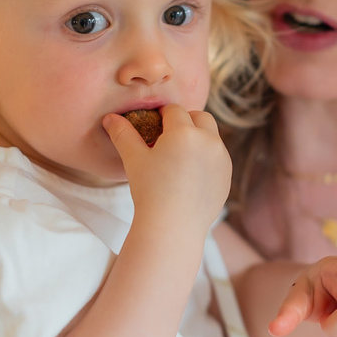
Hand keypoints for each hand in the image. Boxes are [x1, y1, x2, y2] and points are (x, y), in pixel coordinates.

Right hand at [103, 104, 230, 233]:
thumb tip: (110, 118)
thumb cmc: (150, 191)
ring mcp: (221, 158)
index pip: (174, 110)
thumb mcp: (134, 159)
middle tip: (169, 136)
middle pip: (200, 117)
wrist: (173, 226)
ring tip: (180, 155)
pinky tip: (191, 173)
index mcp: (184, 132)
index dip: (162, 114)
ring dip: (199, 137)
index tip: (154, 123)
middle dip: (186, 120)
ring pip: (212, 136)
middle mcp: (208, 140)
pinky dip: (207, 157)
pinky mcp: (227, 175)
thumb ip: (123, 134)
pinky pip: (218, 157)